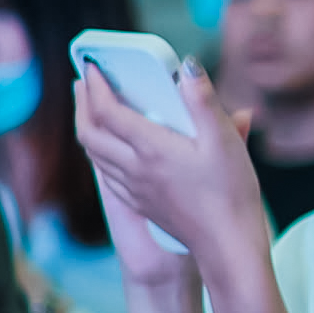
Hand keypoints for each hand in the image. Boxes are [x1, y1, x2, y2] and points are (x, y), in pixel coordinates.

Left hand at [71, 65, 263, 295]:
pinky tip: (110, 149)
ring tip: (91, 108)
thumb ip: (203, 101)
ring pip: (95, 154)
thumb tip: (188, 67)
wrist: (227, 247)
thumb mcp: (225, 141)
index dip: (95, 85)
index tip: (91, 66)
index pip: (107, 111)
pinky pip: (107, 173)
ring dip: (88, 127)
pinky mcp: (141, 203)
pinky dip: (100, 152)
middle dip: (82, 104)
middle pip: (89, 133)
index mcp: (151, 149)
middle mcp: (134, 169)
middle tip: (82, 82)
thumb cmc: (231, 194)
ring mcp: (134, 189)